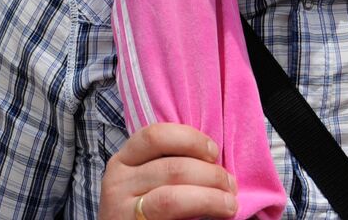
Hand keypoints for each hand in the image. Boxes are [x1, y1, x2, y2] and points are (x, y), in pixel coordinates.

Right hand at [97, 123, 235, 219]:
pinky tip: (215, 215)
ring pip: (171, 198)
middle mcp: (117, 181)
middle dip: (210, 174)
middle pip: (171, 168)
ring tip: (229, 203)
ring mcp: (120, 210)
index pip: (155, 135)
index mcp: (124, 159)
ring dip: (210, 198)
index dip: (190, 139)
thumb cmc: (146, 203)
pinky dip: (199, 212)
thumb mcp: (150, 176)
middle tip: (230, 185)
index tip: (214, 152)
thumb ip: (171, 161)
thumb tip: (215, 157)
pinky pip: (170, 218)